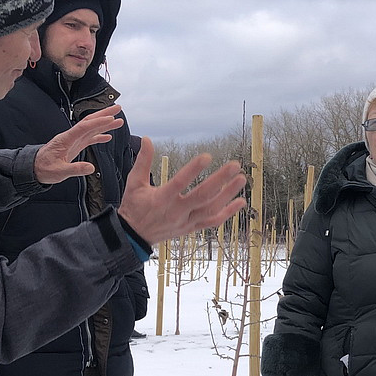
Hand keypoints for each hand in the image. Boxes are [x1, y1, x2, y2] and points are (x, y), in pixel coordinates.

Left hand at [33, 105, 125, 183]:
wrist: (34, 168)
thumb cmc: (44, 169)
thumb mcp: (59, 172)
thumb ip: (75, 169)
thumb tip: (91, 167)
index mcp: (66, 139)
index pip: (84, 127)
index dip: (98, 123)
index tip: (111, 118)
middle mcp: (70, 137)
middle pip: (89, 122)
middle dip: (104, 114)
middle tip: (118, 109)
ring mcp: (73, 140)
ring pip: (91, 128)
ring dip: (104, 123)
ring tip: (118, 120)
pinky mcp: (74, 146)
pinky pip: (89, 138)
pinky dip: (99, 136)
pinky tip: (108, 136)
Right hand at [117, 135, 247, 244]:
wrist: (134, 237)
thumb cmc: (134, 207)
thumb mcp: (134, 183)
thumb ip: (142, 161)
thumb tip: (147, 139)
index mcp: (161, 199)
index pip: (180, 183)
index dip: (193, 170)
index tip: (207, 156)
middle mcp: (176, 212)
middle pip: (202, 196)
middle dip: (220, 180)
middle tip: (234, 165)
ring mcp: (186, 222)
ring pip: (211, 209)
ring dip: (228, 194)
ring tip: (241, 179)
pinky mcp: (191, 228)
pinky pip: (213, 222)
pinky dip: (228, 212)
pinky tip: (240, 201)